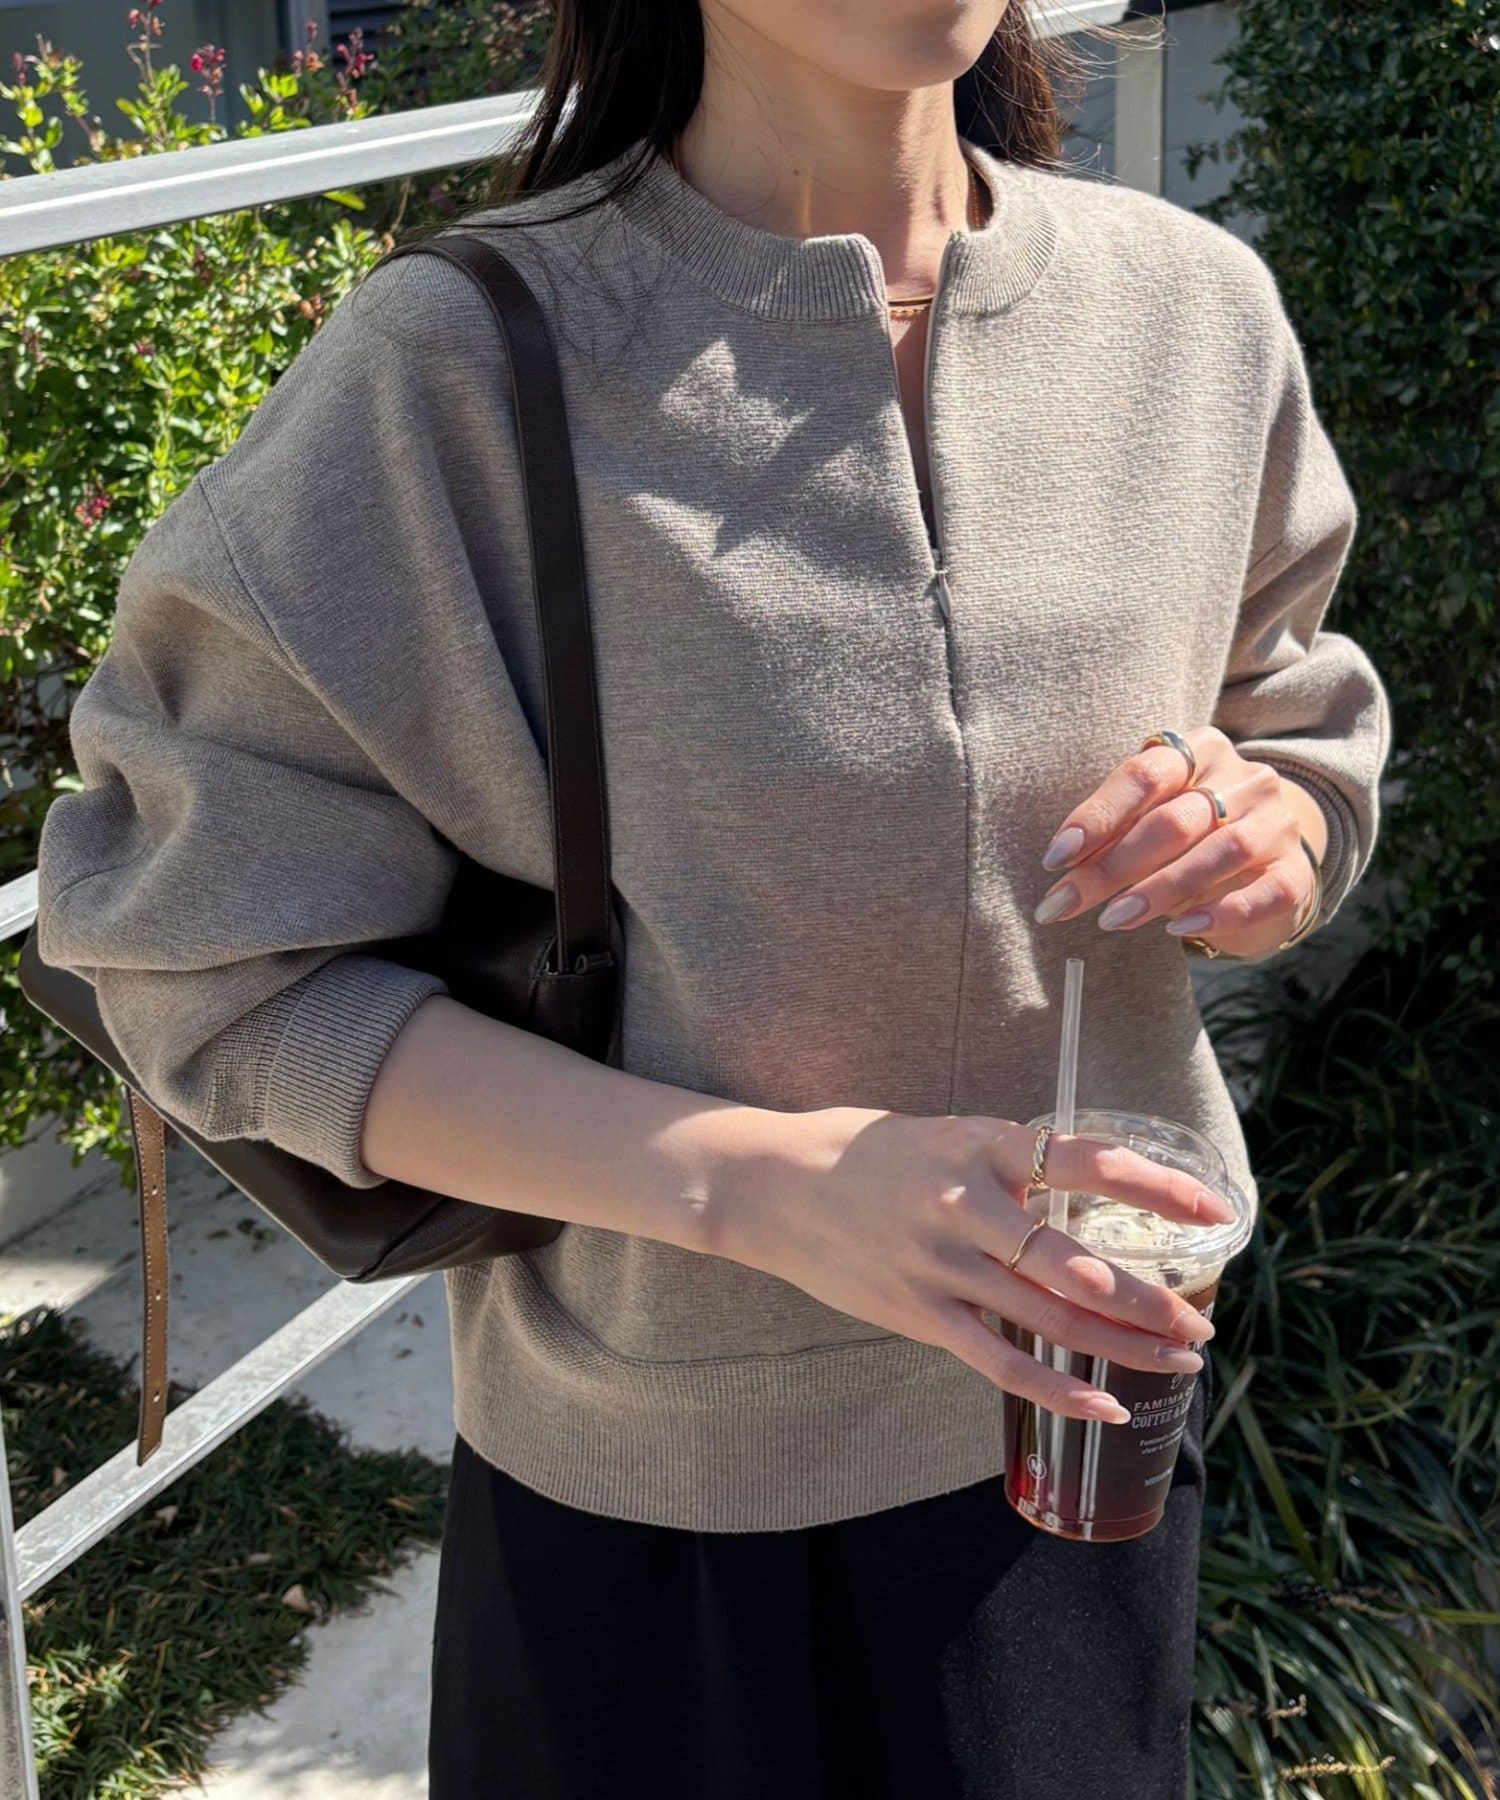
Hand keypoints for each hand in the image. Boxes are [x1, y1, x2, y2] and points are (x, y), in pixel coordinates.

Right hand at [707, 1106, 1224, 1423]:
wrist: (773, 1185)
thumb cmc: (866, 1151)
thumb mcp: (945, 1133)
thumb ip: (1010, 1163)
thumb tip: (1083, 1185)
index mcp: (981, 1145)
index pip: (1090, 1162)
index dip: (1159, 1188)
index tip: (1214, 1210)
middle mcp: (966, 1206)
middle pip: (1080, 1264)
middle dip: (1152, 1299)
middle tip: (1201, 1322)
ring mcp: (940, 1265)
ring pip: (1050, 1316)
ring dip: (1124, 1345)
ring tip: (1179, 1359)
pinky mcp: (917, 1312)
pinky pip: (999, 1361)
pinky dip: (1057, 1388)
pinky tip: (1105, 1405)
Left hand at [1033, 726, 1319, 958]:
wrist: (1264, 862)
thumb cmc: (1189, 837)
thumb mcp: (1150, 818)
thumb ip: (1116, 831)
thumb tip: (1063, 866)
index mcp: (1201, 750)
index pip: (1145, 775)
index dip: (1097, 816)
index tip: (1056, 858)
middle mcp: (1245, 778)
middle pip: (1172, 820)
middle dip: (1111, 867)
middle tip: (1065, 904)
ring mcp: (1277, 822)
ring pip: (1218, 852)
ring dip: (1157, 890)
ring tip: (1112, 919)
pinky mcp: (1297, 871)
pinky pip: (1264, 892)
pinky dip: (1220, 911)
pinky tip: (1178, 928)